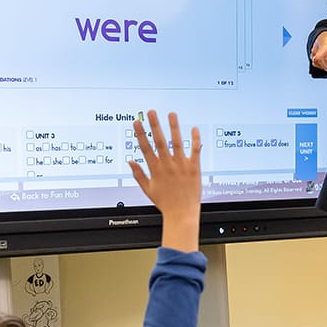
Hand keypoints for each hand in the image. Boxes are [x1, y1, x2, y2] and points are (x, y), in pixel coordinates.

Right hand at [129, 110, 201, 251]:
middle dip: (155, 125)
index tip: (137, 122)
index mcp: (156, 170)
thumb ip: (139, 174)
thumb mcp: (148, 189)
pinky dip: (195, 139)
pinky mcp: (194, 168)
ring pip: (177, 142)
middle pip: (159, 141)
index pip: (145, 148)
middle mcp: (168, 166)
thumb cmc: (166, 203)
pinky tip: (194, 128)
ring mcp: (181, 166)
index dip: (140, 134)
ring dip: (174, 127)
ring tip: (171, 114)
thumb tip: (130, 161)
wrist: (181, 214)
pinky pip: (195, 151)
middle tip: (151, 112)